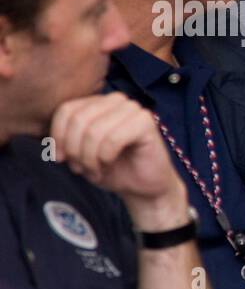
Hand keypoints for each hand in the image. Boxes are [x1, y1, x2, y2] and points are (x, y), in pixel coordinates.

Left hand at [49, 93, 187, 230]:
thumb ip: (67, 138)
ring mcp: (133, 109)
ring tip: (94, 170)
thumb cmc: (114, 169)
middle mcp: (117, 100)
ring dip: (89, 157)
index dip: (58, 136)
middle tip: (80, 168)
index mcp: (99, 102)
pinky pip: (113, 138)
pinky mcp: (146, 123)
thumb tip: (53, 141)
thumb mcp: (81, 152)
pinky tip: (109, 165)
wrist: (143, 187)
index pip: (66, 110)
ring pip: (94, 130)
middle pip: (78, 119)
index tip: (60, 158)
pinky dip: (105, 157)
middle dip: (75, 150)